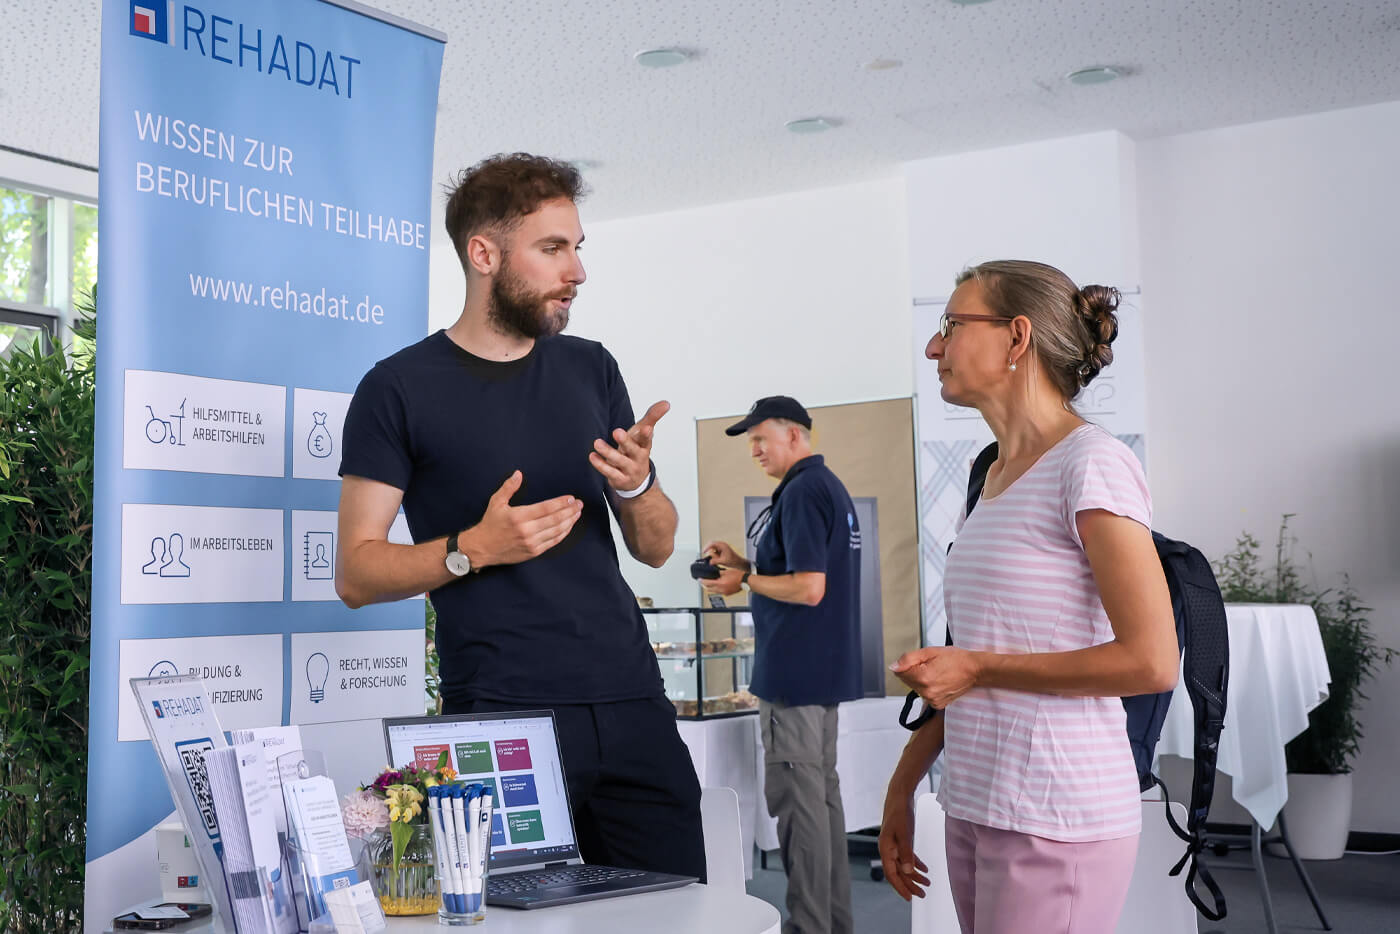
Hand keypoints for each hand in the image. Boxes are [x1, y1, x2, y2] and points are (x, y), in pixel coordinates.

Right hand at [467, 471, 582, 566]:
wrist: (482, 548)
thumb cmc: (490, 524)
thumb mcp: (496, 502)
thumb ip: (508, 487)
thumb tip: (518, 473)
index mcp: (518, 517)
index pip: (546, 508)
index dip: (561, 503)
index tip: (571, 498)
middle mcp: (526, 531)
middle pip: (555, 520)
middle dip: (570, 511)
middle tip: (580, 504)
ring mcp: (531, 543)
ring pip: (557, 531)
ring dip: (570, 522)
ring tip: (577, 513)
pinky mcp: (533, 552)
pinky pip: (553, 542)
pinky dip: (563, 534)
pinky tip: (569, 526)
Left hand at [590, 400, 668, 492]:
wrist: (636, 480)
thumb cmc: (637, 450)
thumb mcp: (644, 434)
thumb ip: (652, 416)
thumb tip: (666, 403)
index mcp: (644, 446)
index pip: (647, 439)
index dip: (647, 434)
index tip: (647, 428)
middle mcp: (638, 458)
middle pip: (632, 450)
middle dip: (626, 441)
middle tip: (617, 432)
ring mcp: (629, 470)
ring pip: (618, 461)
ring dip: (608, 452)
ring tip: (597, 443)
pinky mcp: (619, 479)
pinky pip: (609, 472)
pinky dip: (600, 464)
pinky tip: (592, 456)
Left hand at [700, 564, 745, 597]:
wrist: (745, 581)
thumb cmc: (738, 576)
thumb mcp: (726, 571)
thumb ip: (718, 573)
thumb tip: (713, 573)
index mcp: (720, 583)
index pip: (708, 583)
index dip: (702, 581)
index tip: (699, 579)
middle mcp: (721, 589)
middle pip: (709, 589)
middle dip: (705, 585)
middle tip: (703, 581)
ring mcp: (724, 592)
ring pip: (714, 591)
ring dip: (711, 587)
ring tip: (710, 583)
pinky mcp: (727, 594)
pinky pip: (719, 592)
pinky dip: (717, 589)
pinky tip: (718, 585)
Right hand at [702, 539, 746, 569]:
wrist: (738, 562)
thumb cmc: (733, 561)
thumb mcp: (723, 561)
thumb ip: (715, 561)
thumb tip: (709, 562)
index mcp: (722, 545)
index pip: (712, 543)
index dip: (707, 547)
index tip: (704, 552)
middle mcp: (721, 545)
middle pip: (711, 544)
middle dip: (708, 550)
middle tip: (705, 554)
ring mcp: (721, 547)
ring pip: (713, 548)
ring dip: (712, 553)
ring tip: (715, 559)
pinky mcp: (721, 550)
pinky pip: (715, 551)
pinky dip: (714, 555)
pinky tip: (716, 559)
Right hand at [878, 783, 928, 900]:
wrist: (899, 795)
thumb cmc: (899, 812)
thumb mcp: (904, 833)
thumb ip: (906, 853)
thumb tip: (908, 871)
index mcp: (885, 849)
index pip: (892, 874)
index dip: (900, 887)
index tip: (910, 898)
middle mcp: (888, 849)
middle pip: (898, 873)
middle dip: (910, 885)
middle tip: (923, 894)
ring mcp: (894, 845)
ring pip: (904, 866)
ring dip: (915, 876)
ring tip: (927, 884)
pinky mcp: (900, 840)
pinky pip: (907, 857)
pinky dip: (916, 864)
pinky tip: (925, 869)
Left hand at [890, 646, 981, 708]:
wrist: (974, 670)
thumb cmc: (956, 659)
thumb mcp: (929, 652)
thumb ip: (908, 659)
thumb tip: (894, 666)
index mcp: (923, 677)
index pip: (899, 672)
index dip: (908, 664)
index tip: (919, 661)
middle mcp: (927, 692)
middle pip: (907, 681)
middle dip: (914, 671)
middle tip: (930, 665)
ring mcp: (932, 700)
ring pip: (916, 688)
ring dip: (921, 680)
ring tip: (937, 672)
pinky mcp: (938, 704)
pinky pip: (925, 694)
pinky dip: (929, 688)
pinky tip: (939, 681)